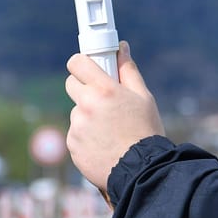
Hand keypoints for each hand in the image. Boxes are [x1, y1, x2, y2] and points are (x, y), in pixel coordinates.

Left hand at [66, 41, 164, 191]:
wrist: (141, 169)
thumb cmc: (146, 131)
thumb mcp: (143, 97)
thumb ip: (128, 71)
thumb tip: (122, 48)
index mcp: (104, 90)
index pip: (77, 63)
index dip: (82, 63)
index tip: (89, 67)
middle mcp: (86, 106)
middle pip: (71, 85)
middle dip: (85, 89)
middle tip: (104, 100)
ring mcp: (76, 126)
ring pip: (77, 112)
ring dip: (88, 116)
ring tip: (110, 130)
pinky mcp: (72, 145)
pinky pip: (76, 133)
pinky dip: (86, 136)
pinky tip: (104, 143)